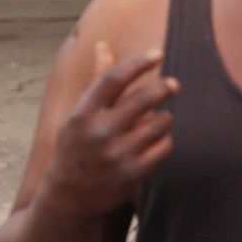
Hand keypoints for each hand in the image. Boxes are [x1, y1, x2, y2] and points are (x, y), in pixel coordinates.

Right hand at [39, 42, 177, 214]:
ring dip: (164, 117)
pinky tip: (160, 139)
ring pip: (158, 123)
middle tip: (173, 84)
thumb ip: (97, 81)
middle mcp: (98, 132)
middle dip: (164, 87)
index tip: (158, 53)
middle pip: (143, 99)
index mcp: (82, 113)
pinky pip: (163, 148)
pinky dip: (166, 140)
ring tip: (161, 118)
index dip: (138, 62)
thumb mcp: (78, 114)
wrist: (68, 196)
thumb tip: (104, 44)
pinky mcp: (131, 174)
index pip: (114, 78)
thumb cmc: (76, 147)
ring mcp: (115, 155)